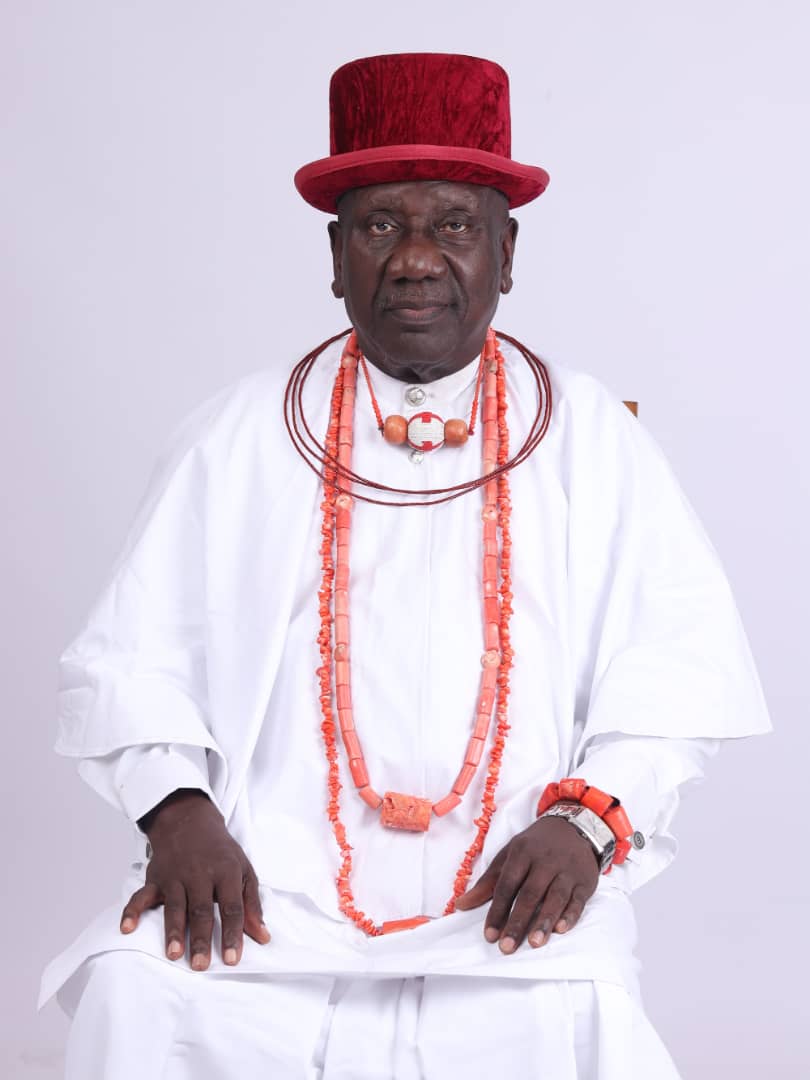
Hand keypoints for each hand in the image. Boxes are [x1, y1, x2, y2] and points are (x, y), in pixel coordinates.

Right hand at [119, 789, 269, 969]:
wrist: (190, 820)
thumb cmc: (220, 852)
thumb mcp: (243, 870)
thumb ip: (252, 904)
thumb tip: (263, 937)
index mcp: (226, 872)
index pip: (231, 907)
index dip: (232, 934)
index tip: (232, 959)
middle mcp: (200, 874)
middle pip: (201, 910)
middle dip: (201, 938)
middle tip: (201, 965)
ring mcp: (176, 876)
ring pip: (174, 906)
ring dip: (173, 931)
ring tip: (174, 954)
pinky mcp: (155, 878)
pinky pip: (142, 895)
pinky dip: (132, 911)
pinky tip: (127, 928)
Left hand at [455, 816, 598, 952]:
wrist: (573, 827)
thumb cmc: (535, 846)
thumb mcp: (509, 855)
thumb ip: (487, 882)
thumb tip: (461, 905)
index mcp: (522, 853)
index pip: (507, 885)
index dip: (497, 910)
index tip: (489, 935)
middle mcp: (545, 862)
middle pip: (530, 894)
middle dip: (517, 921)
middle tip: (507, 947)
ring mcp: (566, 871)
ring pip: (555, 897)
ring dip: (544, 921)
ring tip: (534, 943)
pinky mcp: (584, 881)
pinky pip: (578, 900)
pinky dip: (570, 915)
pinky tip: (561, 929)